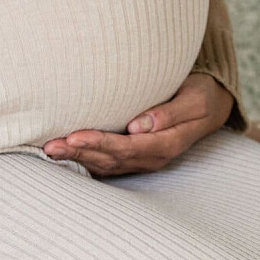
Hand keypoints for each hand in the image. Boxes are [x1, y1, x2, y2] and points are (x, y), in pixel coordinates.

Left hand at [43, 73, 234, 176]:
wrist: (210, 106)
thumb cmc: (202, 96)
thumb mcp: (196, 100)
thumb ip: (170, 113)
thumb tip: (138, 125)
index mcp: (165, 145)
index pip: (126, 147)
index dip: (99, 144)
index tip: (75, 136)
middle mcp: (149, 157)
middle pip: (108, 159)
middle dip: (78, 153)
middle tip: (50, 146)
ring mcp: (139, 160)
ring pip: (102, 163)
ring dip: (75, 157)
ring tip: (48, 149)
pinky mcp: (131, 157)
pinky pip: (103, 162)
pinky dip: (82, 158)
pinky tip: (62, 153)